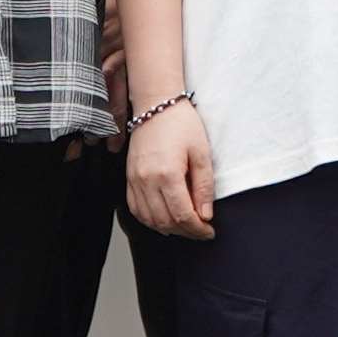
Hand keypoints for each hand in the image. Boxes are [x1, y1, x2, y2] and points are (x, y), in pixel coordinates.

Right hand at [126, 98, 220, 238]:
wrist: (156, 104)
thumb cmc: (181, 124)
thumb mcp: (202, 153)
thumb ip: (204, 187)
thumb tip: (205, 215)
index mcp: (167, 173)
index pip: (182, 215)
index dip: (197, 229)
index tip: (209, 231)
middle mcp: (146, 180)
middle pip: (165, 222)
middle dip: (185, 232)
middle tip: (201, 231)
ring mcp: (134, 180)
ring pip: (148, 220)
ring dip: (168, 229)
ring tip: (185, 226)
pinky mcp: (128, 178)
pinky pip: (136, 209)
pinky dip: (150, 220)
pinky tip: (164, 219)